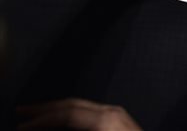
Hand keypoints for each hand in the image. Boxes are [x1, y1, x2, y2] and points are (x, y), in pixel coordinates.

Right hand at [17, 98, 141, 130]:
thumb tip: (51, 129)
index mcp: (105, 120)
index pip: (66, 114)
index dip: (41, 120)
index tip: (22, 126)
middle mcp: (111, 111)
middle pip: (73, 104)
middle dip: (46, 108)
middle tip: (23, 111)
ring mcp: (117, 112)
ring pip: (81, 104)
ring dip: (58, 108)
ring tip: (38, 114)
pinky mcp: (119, 117)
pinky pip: (90, 110)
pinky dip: (72, 112)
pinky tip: (62, 119)